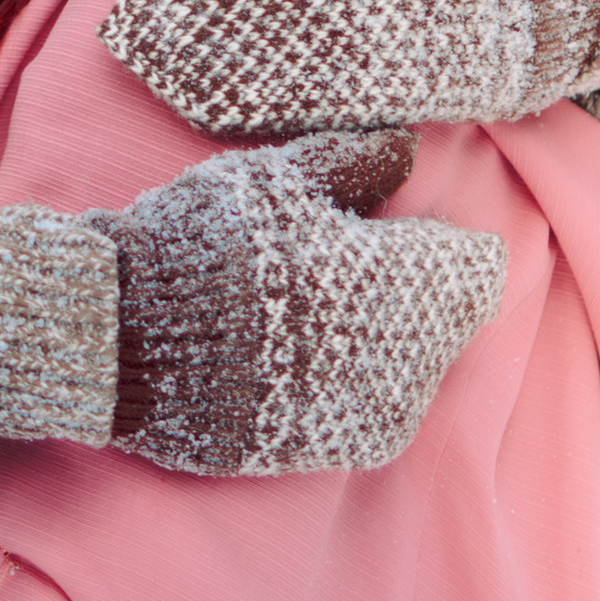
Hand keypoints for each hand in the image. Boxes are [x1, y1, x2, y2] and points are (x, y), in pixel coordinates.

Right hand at [95, 132, 501, 478]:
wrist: (123, 335)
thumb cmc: (206, 241)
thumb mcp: (281, 179)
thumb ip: (358, 162)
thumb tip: (409, 151)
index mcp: (410, 282)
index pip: (476, 267)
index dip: (431, 242)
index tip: (384, 232)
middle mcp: (409, 357)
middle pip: (445, 320)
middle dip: (407, 291)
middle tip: (331, 269)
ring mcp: (370, 413)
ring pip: (412, 370)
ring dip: (377, 341)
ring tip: (306, 314)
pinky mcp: (330, 450)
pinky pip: (366, 410)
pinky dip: (344, 383)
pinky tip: (294, 355)